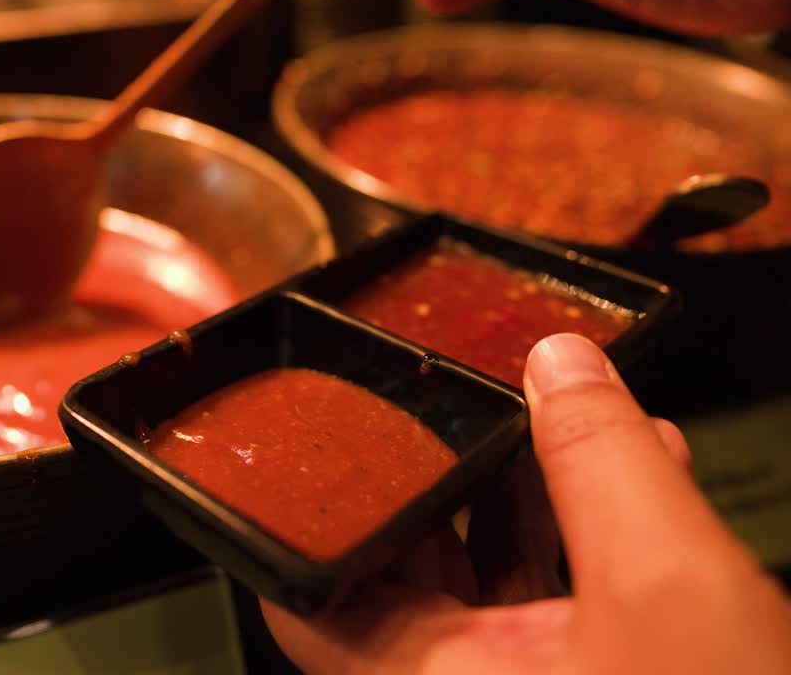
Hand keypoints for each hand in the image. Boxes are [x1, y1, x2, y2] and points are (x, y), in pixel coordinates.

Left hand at [262, 333, 790, 673]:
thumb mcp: (668, 587)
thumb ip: (599, 464)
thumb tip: (560, 366)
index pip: (304, 595)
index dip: (304, 513)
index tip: (323, 441)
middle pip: (405, 567)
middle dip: (448, 475)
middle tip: (472, 402)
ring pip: (491, 581)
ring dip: (530, 494)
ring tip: (567, 420)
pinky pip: (559, 605)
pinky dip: (587, 539)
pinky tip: (640, 477)